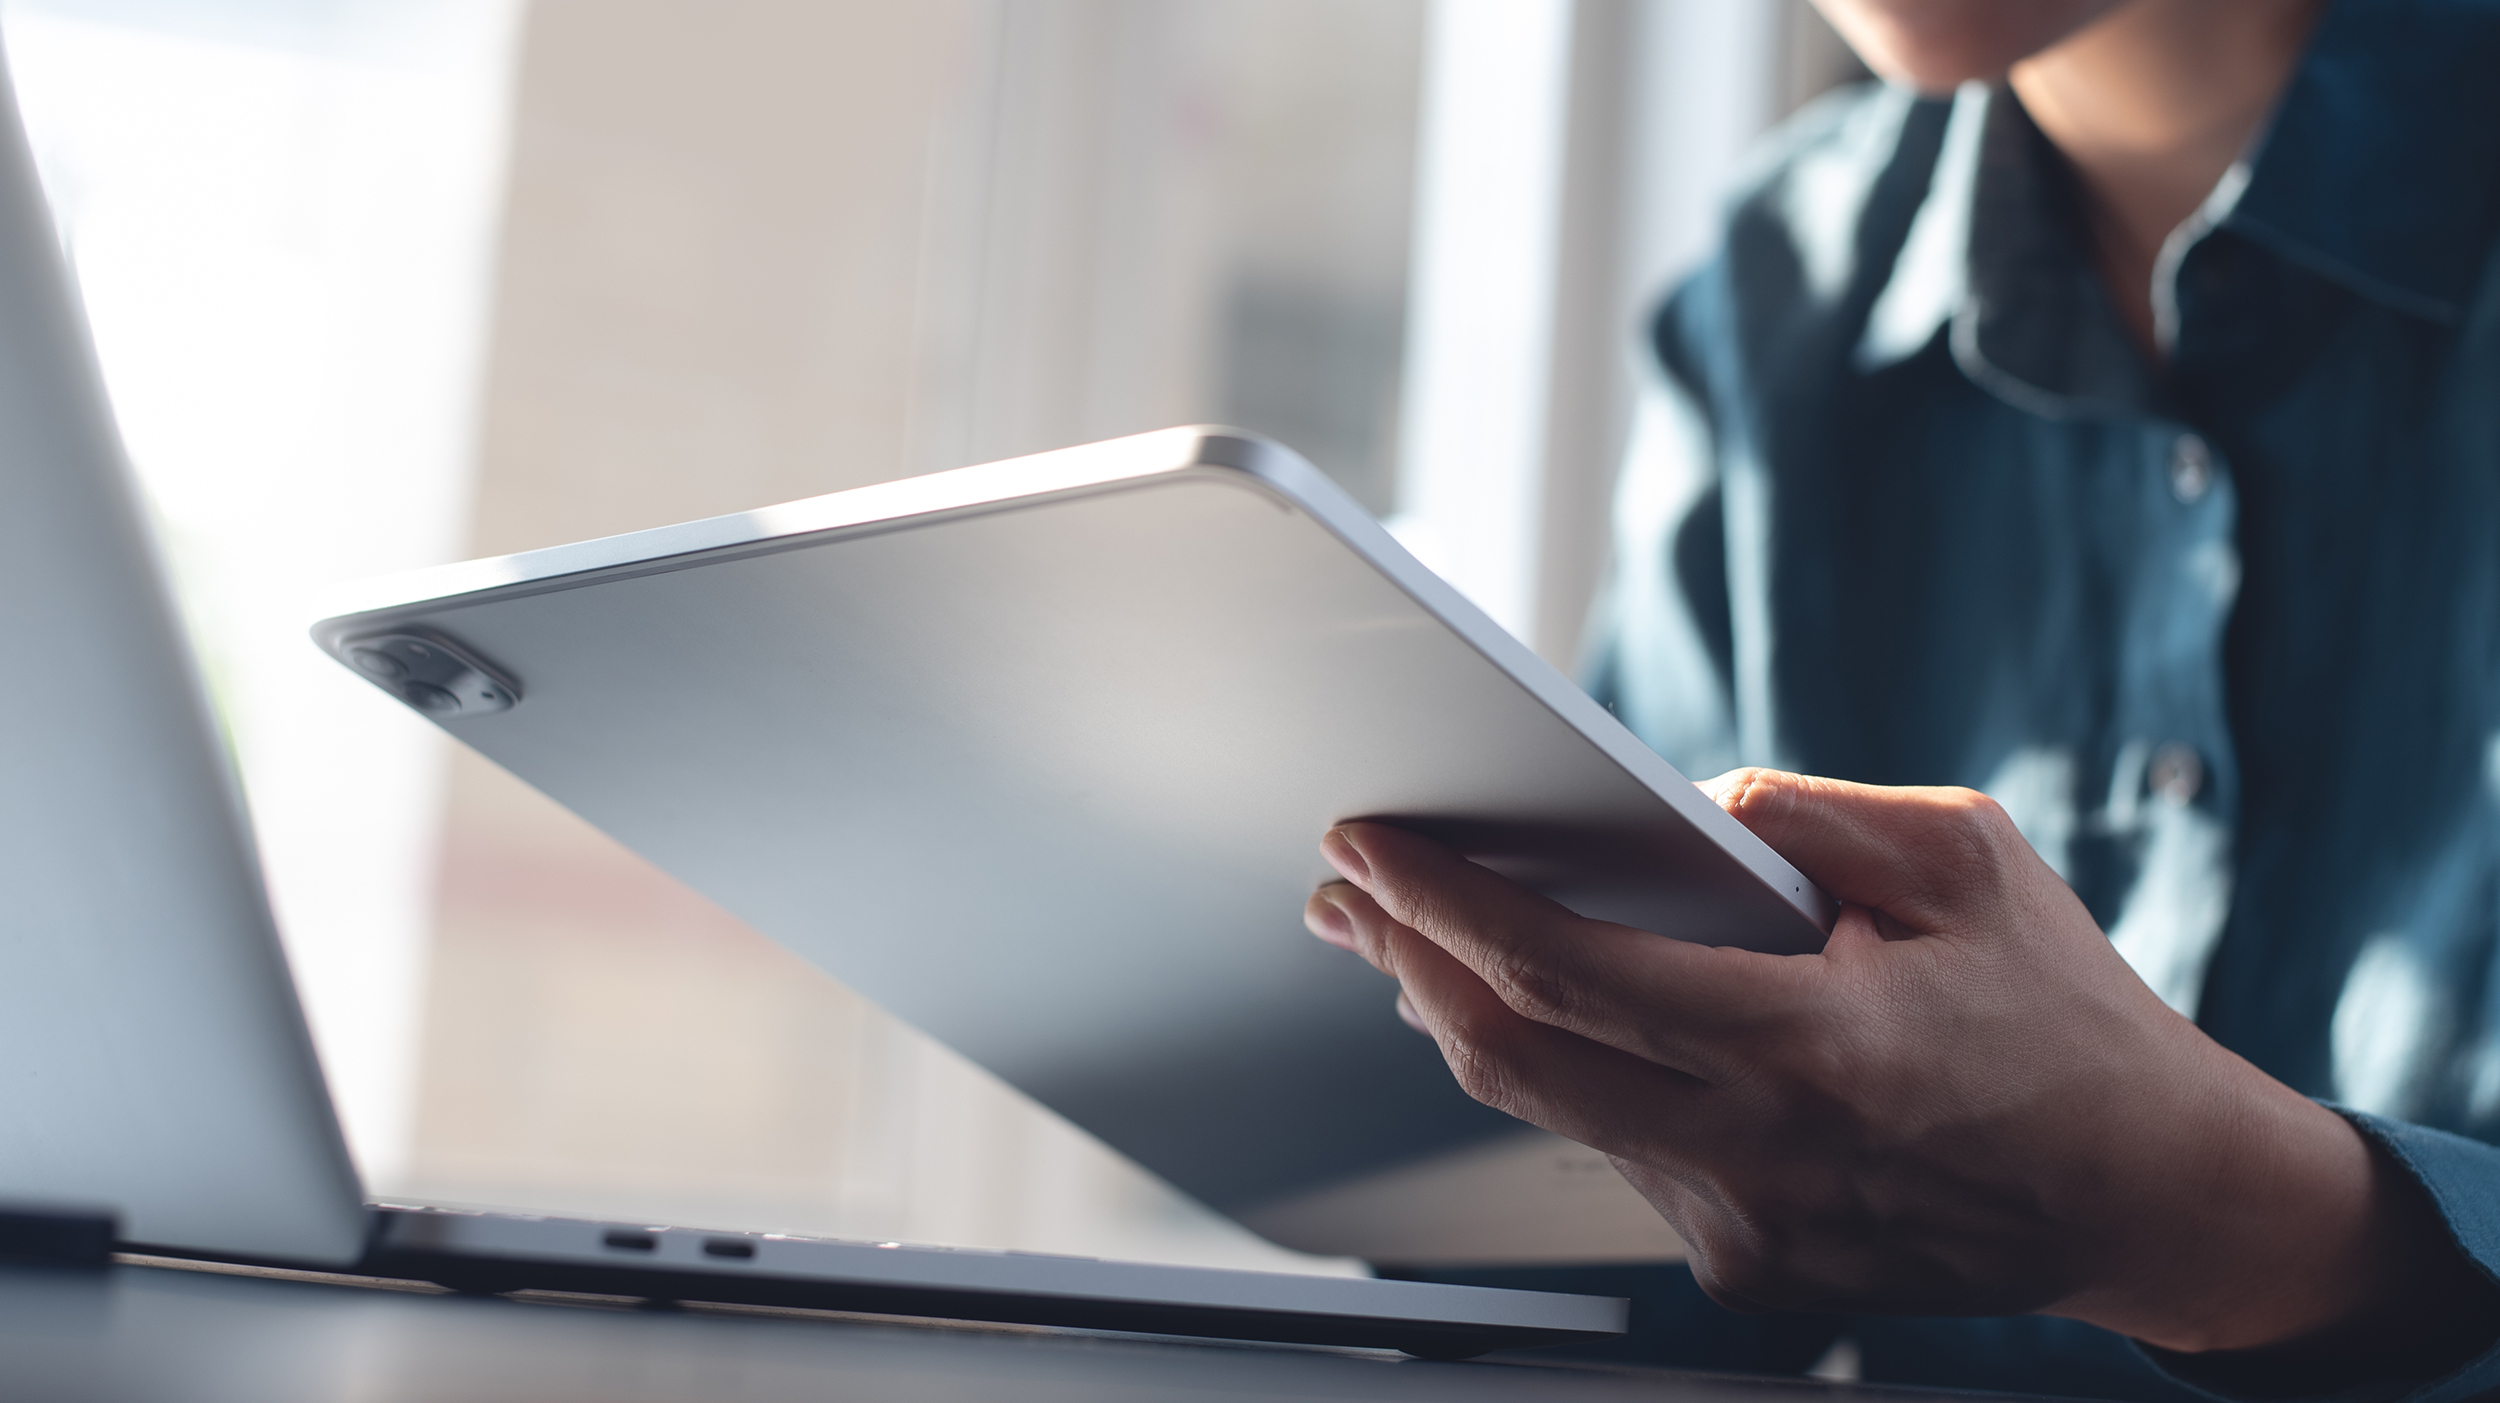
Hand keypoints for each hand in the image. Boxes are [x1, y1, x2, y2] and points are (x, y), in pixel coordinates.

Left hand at [1304, 769, 2468, 1353]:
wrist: (2150, 1194)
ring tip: (1422, 944)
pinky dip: (1573, 1079)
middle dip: (1406, 963)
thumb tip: (1679, 800)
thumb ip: (1807, 814)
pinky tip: (1551, 1024)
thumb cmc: (2067, 1017)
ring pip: (1558, 1111)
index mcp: (1809, 1046)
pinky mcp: (1749, 1268)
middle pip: (1512, 1058)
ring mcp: (1747, 1228)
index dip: (1441, 905)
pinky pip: (1624, 1153)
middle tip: (1347, 894)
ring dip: (1478, 1021)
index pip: (1563, 971)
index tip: (1369, 848)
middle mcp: (1760, 1154)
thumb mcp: (1965, 860)